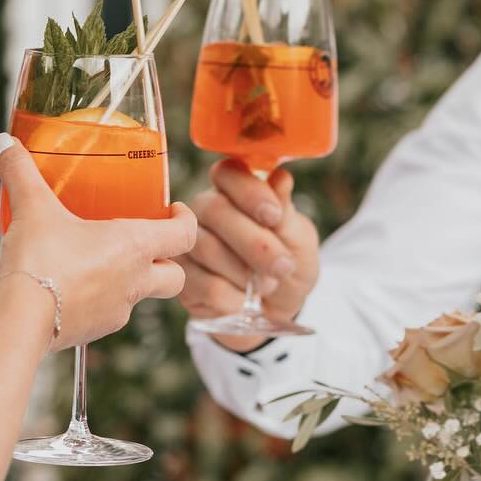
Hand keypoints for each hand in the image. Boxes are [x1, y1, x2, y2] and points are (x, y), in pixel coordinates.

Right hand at [0, 133, 195, 350]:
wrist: (21, 320)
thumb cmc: (39, 260)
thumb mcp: (31, 207)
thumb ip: (20, 171)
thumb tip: (4, 143)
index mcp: (134, 246)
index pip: (185, 235)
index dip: (187, 221)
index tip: (176, 211)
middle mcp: (135, 281)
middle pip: (176, 276)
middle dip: (169, 260)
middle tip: (148, 243)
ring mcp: (117, 312)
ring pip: (141, 297)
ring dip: (132, 281)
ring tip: (104, 262)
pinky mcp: (94, 331)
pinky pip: (108, 314)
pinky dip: (100, 301)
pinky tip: (74, 287)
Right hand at [174, 159, 321, 351]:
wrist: (277, 308)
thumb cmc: (288, 264)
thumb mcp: (298, 238)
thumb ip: (286, 211)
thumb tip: (281, 178)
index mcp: (235, 190)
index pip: (227, 172)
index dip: (249, 192)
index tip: (274, 216)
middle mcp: (205, 209)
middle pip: (215, 210)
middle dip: (255, 243)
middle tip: (282, 266)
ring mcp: (188, 242)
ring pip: (208, 249)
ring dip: (246, 273)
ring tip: (267, 285)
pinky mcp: (182, 277)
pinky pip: (205, 285)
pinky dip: (235, 298)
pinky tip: (244, 300)